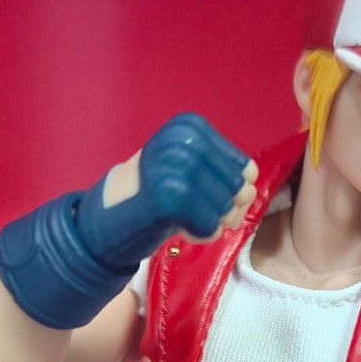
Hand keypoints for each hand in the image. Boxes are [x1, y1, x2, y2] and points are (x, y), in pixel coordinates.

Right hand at [76, 112, 258, 270]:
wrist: (110, 212)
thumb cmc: (158, 192)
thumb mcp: (192, 168)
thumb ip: (226, 174)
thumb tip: (250, 190)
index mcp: (190, 126)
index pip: (245, 168)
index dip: (233, 193)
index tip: (203, 195)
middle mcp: (182, 140)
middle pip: (238, 189)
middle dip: (225, 211)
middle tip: (194, 212)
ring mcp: (175, 166)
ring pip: (226, 209)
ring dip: (211, 224)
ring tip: (183, 217)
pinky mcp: (169, 196)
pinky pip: (210, 226)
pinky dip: (201, 235)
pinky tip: (178, 227)